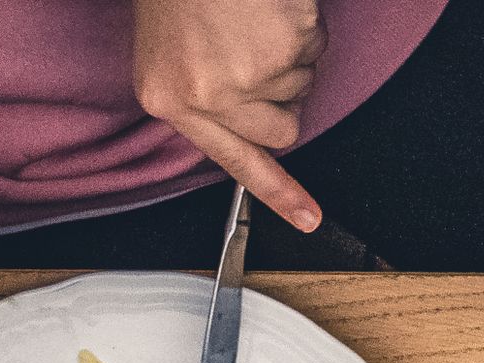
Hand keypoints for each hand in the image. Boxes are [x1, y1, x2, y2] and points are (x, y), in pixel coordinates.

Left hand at [132, 0, 329, 233]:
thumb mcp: (168, 45)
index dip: (279, 193)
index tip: (311, 220)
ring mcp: (249, 75)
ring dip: (291, 52)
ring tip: (255, 16)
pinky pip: (315, 50)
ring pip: (302, 85)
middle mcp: (208, 96)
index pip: (233, 161)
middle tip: (261, 52)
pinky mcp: (285, 50)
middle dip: (285, 98)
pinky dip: (303, 25)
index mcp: (169, 97)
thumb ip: (203, 93)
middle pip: (281, 130)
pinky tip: (273, 6)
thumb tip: (254, 128)